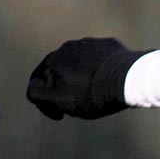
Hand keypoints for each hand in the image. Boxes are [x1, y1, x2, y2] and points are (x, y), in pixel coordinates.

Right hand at [26, 37, 149, 119]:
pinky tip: (112, 81)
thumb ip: (38, 93)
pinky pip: (102, 58)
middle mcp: (67, 47)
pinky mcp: (109, 44)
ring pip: (82, 63)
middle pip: (61, 70)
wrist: (126, 78)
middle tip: (80, 102)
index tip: (60, 114)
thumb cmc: (91, 94)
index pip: (39, 81)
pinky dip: (103, 69)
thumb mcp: (58, 101)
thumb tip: (33, 87)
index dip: (45, 101)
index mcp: (52, 60)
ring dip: (85, 75)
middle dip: (66, 86)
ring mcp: (89, 43)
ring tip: (98, 91)